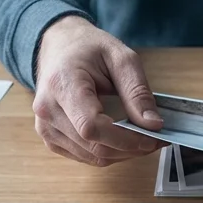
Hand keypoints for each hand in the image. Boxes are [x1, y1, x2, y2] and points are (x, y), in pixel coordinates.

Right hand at [32, 16, 164, 165]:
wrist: (59, 46)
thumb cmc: (88, 48)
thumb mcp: (121, 58)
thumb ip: (137, 92)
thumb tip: (153, 124)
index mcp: (62, 84)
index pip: (91, 127)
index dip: (125, 139)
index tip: (151, 138)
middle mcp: (48, 110)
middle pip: (94, 146)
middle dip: (130, 148)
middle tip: (156, 139)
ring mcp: (46, 127)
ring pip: (92, 156)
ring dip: (122, 153)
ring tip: (143, 139)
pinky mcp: (50, 137)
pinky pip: (85, 156)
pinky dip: (108, 152)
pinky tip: (122, 140)